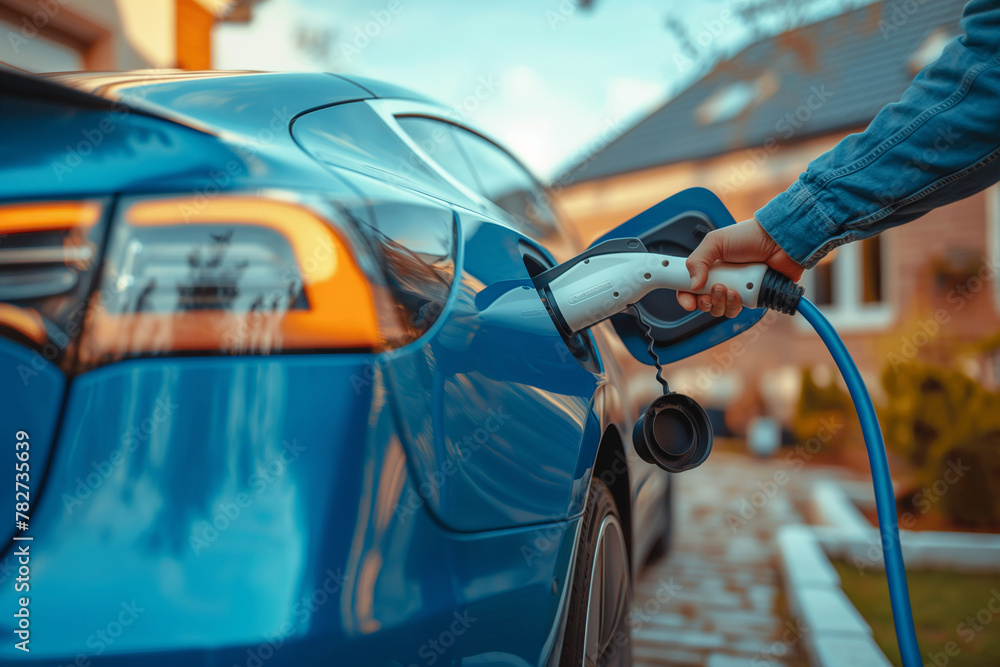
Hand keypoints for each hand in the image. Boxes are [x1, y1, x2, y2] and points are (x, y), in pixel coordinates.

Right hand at [676, 217, 803, 316]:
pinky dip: (736, 305)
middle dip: (705, 301)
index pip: (690, 287)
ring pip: (720, 309)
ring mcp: (736, 290)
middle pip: (704, 302)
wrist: (779, 241)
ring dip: (721, 303)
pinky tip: (740, 293)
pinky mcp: (751, 298)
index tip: (688, 301)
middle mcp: (722, 280)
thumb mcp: (716, 241)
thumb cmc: (750, 236)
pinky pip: (737, 310)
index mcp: (710, 267)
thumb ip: (698, 261)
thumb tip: (692, 285)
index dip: (686, 297)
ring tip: (729, 289)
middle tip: (714, 289)